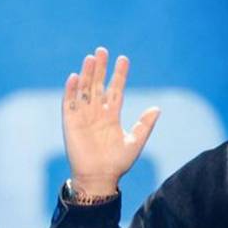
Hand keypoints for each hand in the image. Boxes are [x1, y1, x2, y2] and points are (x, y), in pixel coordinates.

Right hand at [62, 46, 160, 194]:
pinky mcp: (70, 122)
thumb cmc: (118, 163)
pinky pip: (69, 103)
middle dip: (100, 68)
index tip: (123, 58)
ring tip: (91, 58)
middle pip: (98, 85)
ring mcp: (83, 116)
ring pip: (84, 90)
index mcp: (112, 116)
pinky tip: (74, 77)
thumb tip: (157, 108)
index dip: (119, 75)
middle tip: (102, 50)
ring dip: (86, 74)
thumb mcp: (135, 142)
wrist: (100, 178)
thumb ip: (145, 125)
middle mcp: (97, 113)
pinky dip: (71, 90)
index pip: (115, 90)